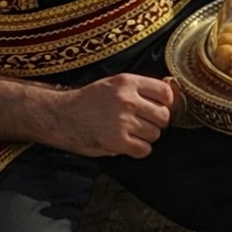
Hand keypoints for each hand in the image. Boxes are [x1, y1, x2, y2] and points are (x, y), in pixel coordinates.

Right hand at [49, 73, 174, 158]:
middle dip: (156, 122)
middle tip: (144, 123)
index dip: (166, 102)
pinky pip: (144, 149)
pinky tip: (128, 143)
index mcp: (128, 82)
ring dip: (146, 137)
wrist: (62, 115)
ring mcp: (123, 121)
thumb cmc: (88, 100)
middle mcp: (128, 100)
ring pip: (155, 134)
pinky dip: (138, 149)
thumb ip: (138, 89)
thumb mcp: (113, 83)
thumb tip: (168, 98)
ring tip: (132, 133)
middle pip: (163, 116)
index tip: (160, 107)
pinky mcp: (117, 141)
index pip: (166, 92)